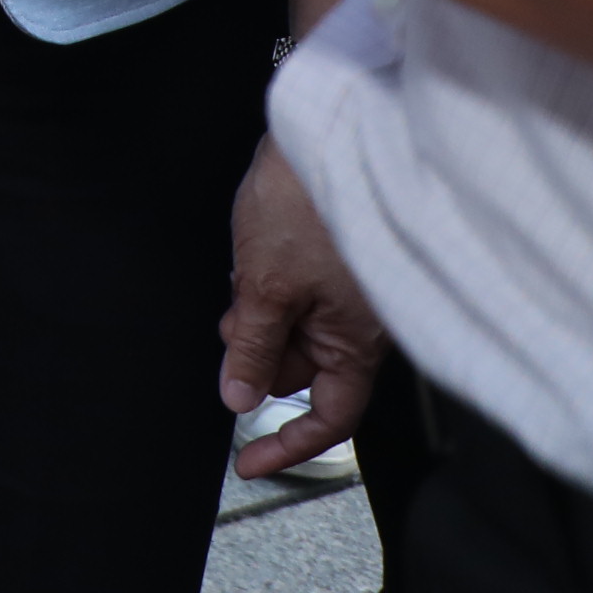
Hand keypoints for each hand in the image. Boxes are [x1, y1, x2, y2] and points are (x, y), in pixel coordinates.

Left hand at [224, 135, 387, 475]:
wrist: (326, 130)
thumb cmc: (306, 205)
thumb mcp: (265, 285)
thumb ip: (253, 347)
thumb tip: (239, 400)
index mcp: (358, 341)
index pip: (331, 416)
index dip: (288, 445)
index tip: (247, 463)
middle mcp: (362, 324)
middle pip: (304, 371)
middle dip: (258, 356)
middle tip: (230, 324)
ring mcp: (349, 293)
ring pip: (294, 330)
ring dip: (258, 317)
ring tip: (246, 276)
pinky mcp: (332, 261)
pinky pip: (295, 295)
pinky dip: (266, 289)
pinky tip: (251, 258)